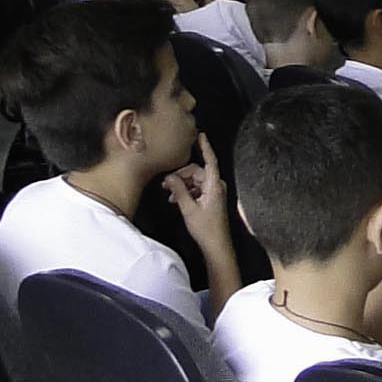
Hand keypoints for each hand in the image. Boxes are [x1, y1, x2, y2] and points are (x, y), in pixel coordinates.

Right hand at [163, 131, 229, 246]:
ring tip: (169, 194)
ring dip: (182, 185)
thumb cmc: (206, 229)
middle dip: (181, 175)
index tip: (199, 134)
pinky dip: (186, 192)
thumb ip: (179, 190)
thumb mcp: (188, 208)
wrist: (216, 246)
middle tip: (166, 184)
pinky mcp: (211, 199)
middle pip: (197, 171)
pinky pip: (197, 189)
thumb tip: (170, 177)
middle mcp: (216, 186)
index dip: (204, 146)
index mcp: (214, 185)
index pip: (210, 160)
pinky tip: (175, 199)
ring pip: (195, 180)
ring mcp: (214, 193)